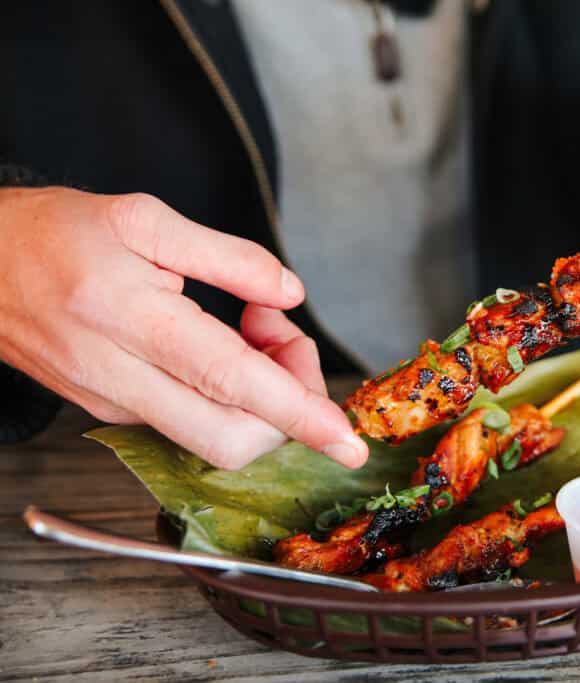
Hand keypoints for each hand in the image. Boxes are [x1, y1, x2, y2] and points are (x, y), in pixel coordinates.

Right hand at [0, 186, 367, 468]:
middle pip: (233, 437)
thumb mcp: (143, 218)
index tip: (346, 441)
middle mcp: (122, 378)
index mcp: (132, 321)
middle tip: (284, 337)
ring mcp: (115, 405)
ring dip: (261, 397)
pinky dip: (230, 396)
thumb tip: (289, 292)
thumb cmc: (53, 233)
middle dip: (289, 406)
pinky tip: (222, 346)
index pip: (234, 384)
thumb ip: (228, 257)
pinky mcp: (112, 412)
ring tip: (253, 328)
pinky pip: (192, 423)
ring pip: (215, 438)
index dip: (299, 414)